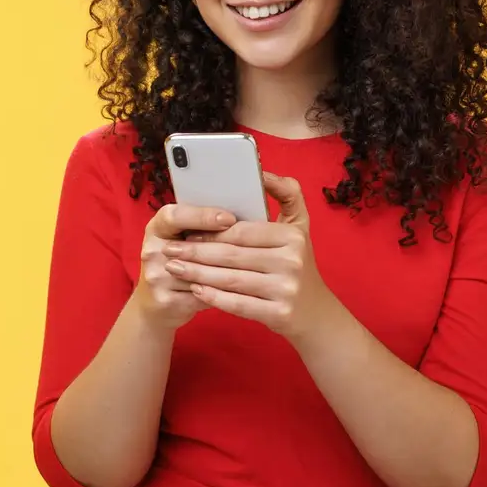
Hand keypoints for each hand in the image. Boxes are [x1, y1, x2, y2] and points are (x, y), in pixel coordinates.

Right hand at [134, 202, 236, 330]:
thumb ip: (202, 228)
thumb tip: (240, 218)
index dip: (202, 216)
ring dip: (226, 271)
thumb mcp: (182, 239)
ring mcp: (155, 277)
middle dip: (220, 243)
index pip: (174, 216)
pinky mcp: (165, 300)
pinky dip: (222, 292)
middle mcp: (151, 251)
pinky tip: (240, 289)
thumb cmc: (178, 265)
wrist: (155, 305)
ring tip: (251, 265)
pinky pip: (202, 294)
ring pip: (199, 273)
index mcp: (156, 228)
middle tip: (248, 241)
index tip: (229, 218)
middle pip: (187, 245)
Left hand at [159, 172, 336, 341]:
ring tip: (174, 268)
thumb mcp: (300, 226)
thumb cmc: (298, 264)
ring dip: (197, 274)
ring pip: (230, 279)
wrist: (316, 313)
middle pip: (232, 255)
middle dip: (195, 252)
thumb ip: (287, 195)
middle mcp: (292, 261)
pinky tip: (195, 290)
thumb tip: (264, 173)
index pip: (242, 232)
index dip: (211, 232)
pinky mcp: (279, 313)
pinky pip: (238, 304)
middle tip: (169, 250)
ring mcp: (286, 289)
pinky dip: (213, 297)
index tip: (185, 232)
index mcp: (292, 236)